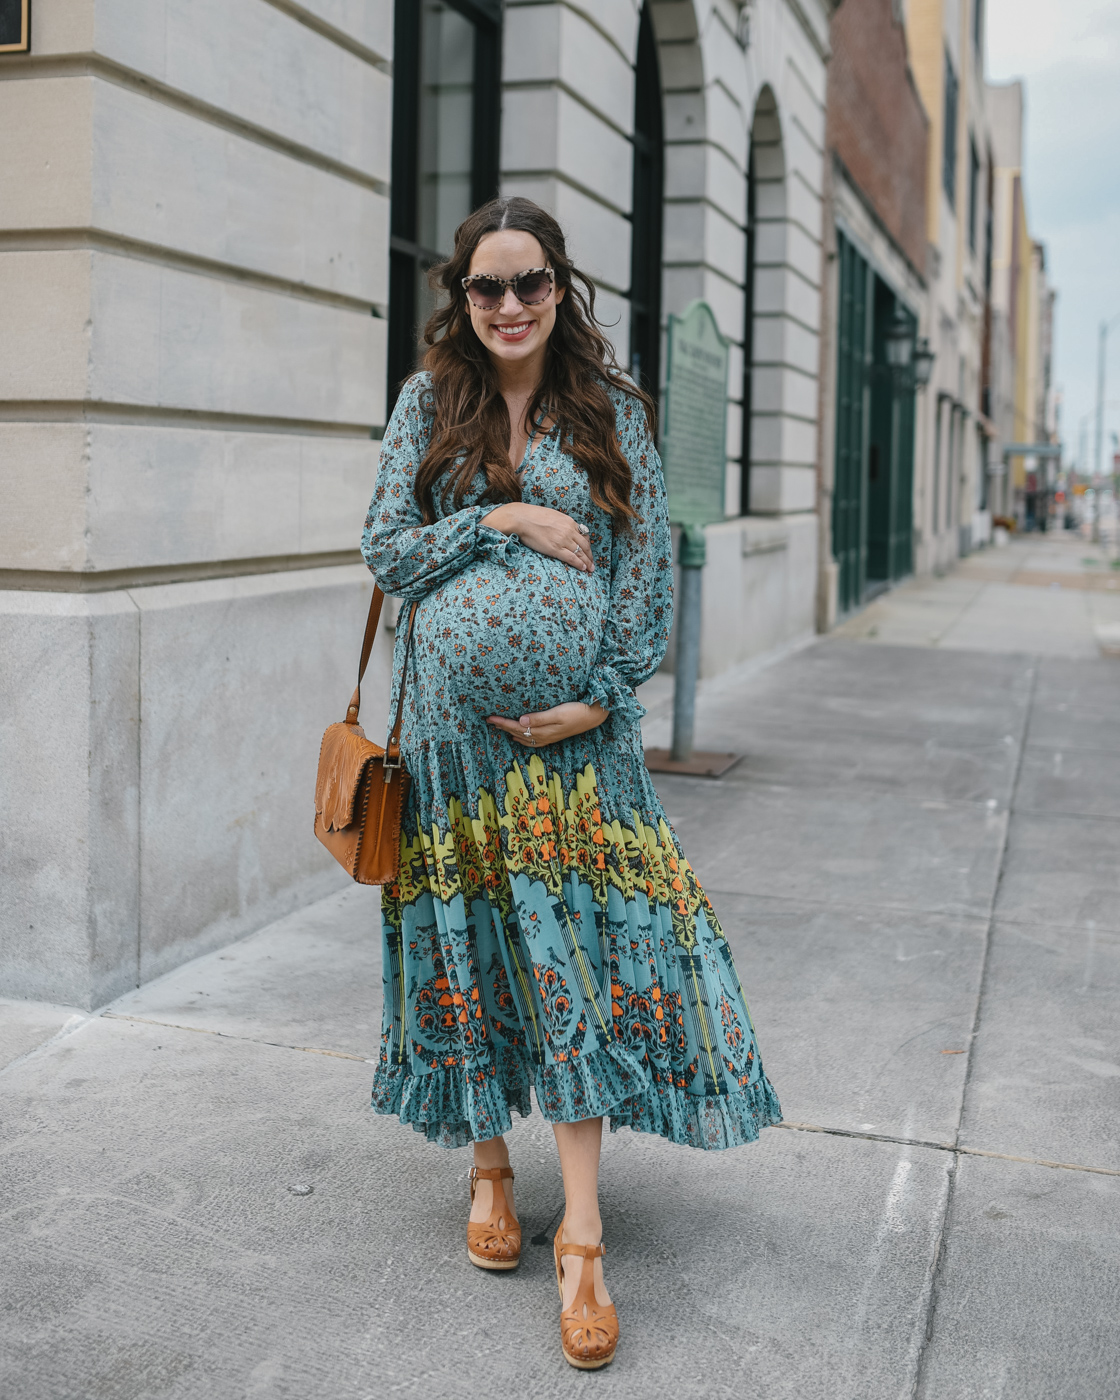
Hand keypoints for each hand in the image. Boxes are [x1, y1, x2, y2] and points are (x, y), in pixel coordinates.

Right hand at [481, 502, 593, 572]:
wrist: (522, 519)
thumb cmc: (533, 516)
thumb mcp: (552, 515)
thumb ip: (561, 523)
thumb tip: (563, 529)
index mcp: (569, 521)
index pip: (583, 535)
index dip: (587, 545)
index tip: (588, 551)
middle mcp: (569, 531)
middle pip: (585, 545)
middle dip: (590, 555)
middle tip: (593, 563)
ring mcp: (563, 540)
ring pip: (580, 553)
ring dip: (587, 562)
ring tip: (590, 569)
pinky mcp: (556, 549)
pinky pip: (572, 558)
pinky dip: (579, 564)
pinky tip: (583, 569)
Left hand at [487, 702, 608, 745]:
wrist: (594, 716)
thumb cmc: (576, 711)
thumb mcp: (557, 713)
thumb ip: (539, 718)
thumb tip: (520, 722)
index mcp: (542, 730)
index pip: (516, 727)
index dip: (502, 723)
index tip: (489, 717)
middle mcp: (543, 736)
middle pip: (517, 732)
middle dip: (503, 727)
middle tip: (489, 721)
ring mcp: (548, 737)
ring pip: (524, 737)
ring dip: (511, 733)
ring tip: (499, 728)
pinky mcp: (553, 735)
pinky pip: (533, 741)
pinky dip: (523, 739)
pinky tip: (519, 737)